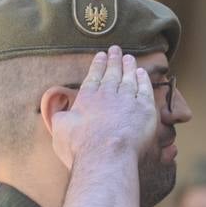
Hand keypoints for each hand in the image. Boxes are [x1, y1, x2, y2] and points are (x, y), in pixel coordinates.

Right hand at [49, 46, 159, 170]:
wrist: (105, 157)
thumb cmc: (79, 148)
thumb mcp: (60, 129)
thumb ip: (61, 116)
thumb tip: (61, 110)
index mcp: (87, 98)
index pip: (93, 77)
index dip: (98, 65)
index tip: (101, 55)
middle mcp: (108, 95)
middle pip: (112, 74)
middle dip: (114, 60)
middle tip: (116, 49)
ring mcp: (128, 101)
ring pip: (129, 79)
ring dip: (129, 67)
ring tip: (129, 58)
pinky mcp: (145, 111)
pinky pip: (145, 91)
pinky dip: (144, 80)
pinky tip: (143, 74)